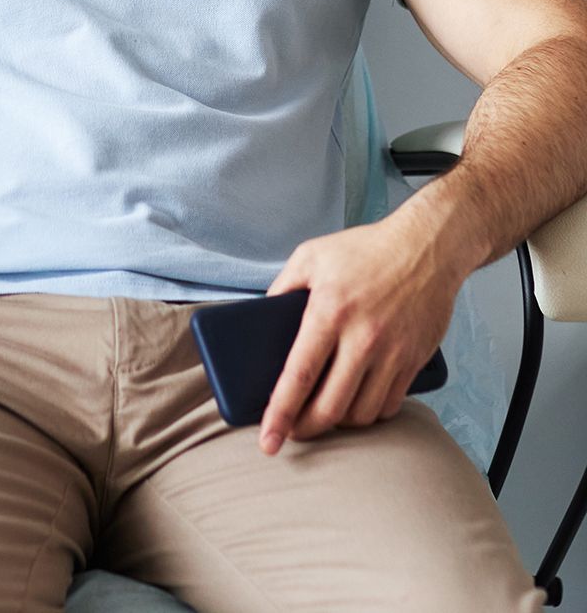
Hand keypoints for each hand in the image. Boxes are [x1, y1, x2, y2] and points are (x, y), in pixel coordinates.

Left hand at [257, 206, 462, 455]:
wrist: (427, 247)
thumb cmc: (365, 249)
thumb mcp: (310, 256)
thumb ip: (282, 288)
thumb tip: (262, 320)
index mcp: (329, 311)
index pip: (299, 375)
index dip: (280, 414)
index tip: (268, 442)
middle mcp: (362, 338)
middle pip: (330, 407)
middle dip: (306, 429)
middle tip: (293, 432)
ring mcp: (392, 353)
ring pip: (361, 413)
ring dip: (338, 423)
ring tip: (322, 415)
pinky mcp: (414, 361)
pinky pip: (389, 405)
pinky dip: (370, 414)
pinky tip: (356, 405)